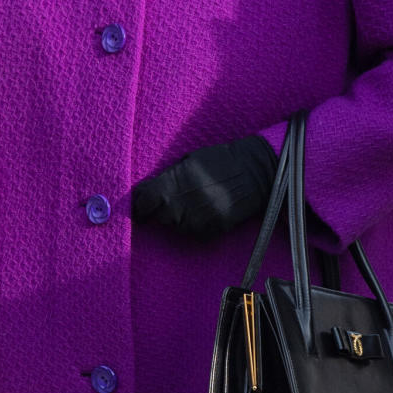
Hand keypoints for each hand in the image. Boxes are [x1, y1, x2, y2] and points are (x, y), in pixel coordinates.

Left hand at [131, 135, 277, 237]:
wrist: (254, 172)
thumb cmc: (220, 161)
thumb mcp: (190, 160)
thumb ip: (168, 176)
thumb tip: (147, 190)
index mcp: (175, 181)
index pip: (144, 201)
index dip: (139, 204)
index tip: (139, 206)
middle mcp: (184, 203)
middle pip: (158, 216)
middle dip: (158, 211)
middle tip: (166, 204)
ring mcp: (199, 218)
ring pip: (175, 226)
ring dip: (177, 218)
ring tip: (191, 203)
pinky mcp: (212, 229)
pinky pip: (194, 232)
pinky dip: (194, 224)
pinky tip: (204, 210)